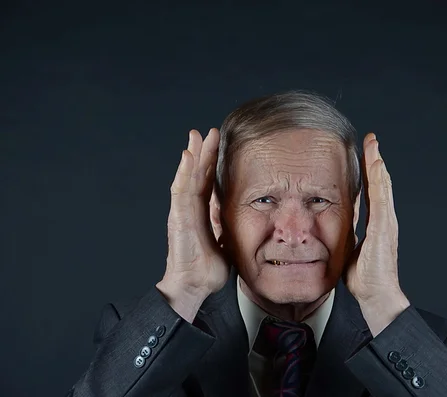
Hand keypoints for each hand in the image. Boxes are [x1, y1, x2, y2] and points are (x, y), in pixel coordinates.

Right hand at [157, 128, 229, 304]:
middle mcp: (190, 210)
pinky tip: (188, 157)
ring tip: (196, 136)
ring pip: (187, 178)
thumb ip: (227, 227)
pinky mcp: (179, 218)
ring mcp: (182, 213)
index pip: (206, 183)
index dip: (211, 164)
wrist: (193, 286)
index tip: (217, 146)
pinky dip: (184, 173)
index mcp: (201, 214)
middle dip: (202, 152)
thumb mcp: (225, 242)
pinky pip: (181, 192)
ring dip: (193, 156)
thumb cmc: (207, 269)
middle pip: (196, 175)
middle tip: (208, 131)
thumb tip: (240, 220)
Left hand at [345, 133, 409, 333]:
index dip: (368, 173)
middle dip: (375, 161)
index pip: (370, 191)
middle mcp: (384, 219)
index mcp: (375, 223)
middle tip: (371, 140)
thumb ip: (346, 235)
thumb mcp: (350, 249)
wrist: (377, 295)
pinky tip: (377, 165)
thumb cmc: (364, 278)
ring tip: (373, 145)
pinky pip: (381, 198)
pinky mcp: (384, 226)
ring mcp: (386, 221)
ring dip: (378, 164)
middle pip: (379, 183)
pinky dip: (380, 180)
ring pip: (382, 185)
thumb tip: (333, 227)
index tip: (364, 155)